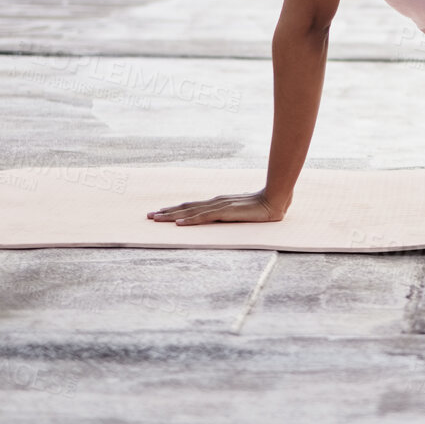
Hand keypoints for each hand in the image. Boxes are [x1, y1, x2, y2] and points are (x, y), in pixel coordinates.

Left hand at [147, 189, 287, 224]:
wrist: (276, 199)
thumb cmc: (262, 205)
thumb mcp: (242, 210)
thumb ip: (232, 213)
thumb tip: (224, 217)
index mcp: (218, 202)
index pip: (192, 206)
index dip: (175, 209)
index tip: (160, 212)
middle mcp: (215, 202)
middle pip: (186, 207)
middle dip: (166, 212)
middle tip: (148, 216)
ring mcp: (220, 206)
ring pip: (191, 211)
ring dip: (172, 216)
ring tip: (156, 219)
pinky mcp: (226, 212)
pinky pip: (204, 218)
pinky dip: (190, 220)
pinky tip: (179, 224)